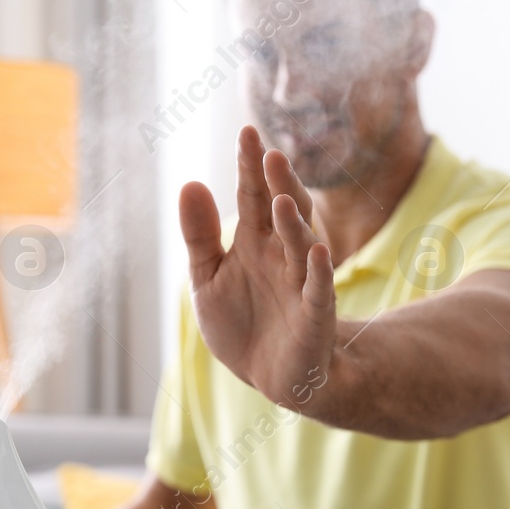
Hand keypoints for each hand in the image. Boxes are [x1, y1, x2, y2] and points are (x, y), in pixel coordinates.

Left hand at [178, 126, 336, 407]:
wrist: (268, 376)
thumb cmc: (241, 323)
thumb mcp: (207, 278)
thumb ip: (199, 234)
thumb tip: (190, 183)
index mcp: (255, 241)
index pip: (253, 196)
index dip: (250, 167)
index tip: (248, 132)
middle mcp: (282, 254)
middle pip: (284, 211)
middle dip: (279, 184)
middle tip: (270, 154)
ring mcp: (301, 282)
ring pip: (303, 245)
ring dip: (295, 223)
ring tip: (283, 198)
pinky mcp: (315, 314)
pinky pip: (319, 289)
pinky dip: (319, 272)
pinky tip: (314, 252)